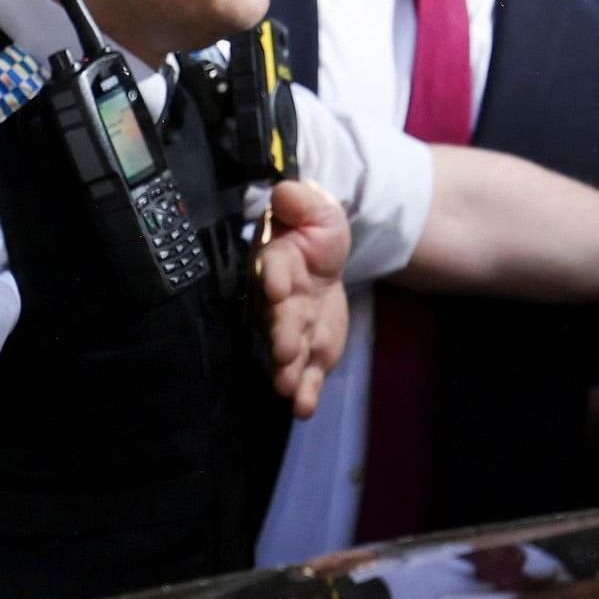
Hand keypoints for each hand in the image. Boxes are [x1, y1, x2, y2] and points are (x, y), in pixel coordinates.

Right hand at [256, 179, 354, 420]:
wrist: (324, 261)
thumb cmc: (314, 234)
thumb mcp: (318, 211)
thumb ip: (304, 203)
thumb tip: (287, 190)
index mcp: (277, 263)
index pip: (273, 268)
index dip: (274, 276)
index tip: (277, 285)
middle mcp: (277, 301)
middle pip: (277, 318)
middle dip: (280, 333)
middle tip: (285, 349)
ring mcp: (292, 328)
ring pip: (286, 350)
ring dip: (286, 368)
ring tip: (287, 384)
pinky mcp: (309, 350)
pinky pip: (305, 373)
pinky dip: (303, 392)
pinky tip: (302, 407)